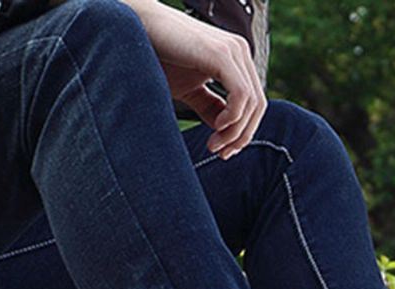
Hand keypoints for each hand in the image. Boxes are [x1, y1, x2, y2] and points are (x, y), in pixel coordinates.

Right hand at [124, 0, 266, 159]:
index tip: (225, 151)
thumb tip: (225, 132)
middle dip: (241, 136)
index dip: (244, 132)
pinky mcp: (222, 54)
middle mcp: (240, 52)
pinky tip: (216, 127)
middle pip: (258, 106)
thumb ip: (211, 108)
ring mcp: (234, 51)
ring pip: (252, 103)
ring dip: (235, 132)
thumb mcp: (191, 90)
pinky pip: (241, 95)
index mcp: (237, 60)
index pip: (254, 103)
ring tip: (214, 144)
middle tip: (222, 153)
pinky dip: (233, 117)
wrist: (136, 28)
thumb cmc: (160, 56)